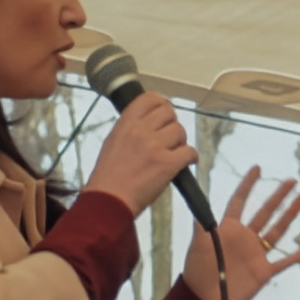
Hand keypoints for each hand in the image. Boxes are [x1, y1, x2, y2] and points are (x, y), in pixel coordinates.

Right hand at [82, 95, 194, 214]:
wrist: (109, 201)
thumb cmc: (109, 176)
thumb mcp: (113, 142)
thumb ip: (131, 128)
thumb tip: (149, 121)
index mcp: (126, 123)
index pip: (150, 98)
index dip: (161, 104)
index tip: (164, 114)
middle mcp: (141, 131)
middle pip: (169, 113)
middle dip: (172, 124)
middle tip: (169, 137)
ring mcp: (155, 147)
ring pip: (180, 131)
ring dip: (181, 142)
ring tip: (174, 153)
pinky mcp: (167, 164)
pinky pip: (189, 152)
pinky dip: (191, 157)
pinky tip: (186, 162)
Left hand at [182, 166, 299, 299]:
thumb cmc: (197, 272)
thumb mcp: (198, 244)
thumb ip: (202, 222)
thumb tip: (198, 200)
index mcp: (228, 229)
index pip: (239, 201)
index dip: (247, 185)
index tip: (257, 169)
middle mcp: (244, 238)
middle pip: (264, 212)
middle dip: (278, 196)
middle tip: (291, 180)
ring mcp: (256, 254)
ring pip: (277, 231)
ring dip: (290, 215)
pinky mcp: (263, 271)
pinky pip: (285, 261)